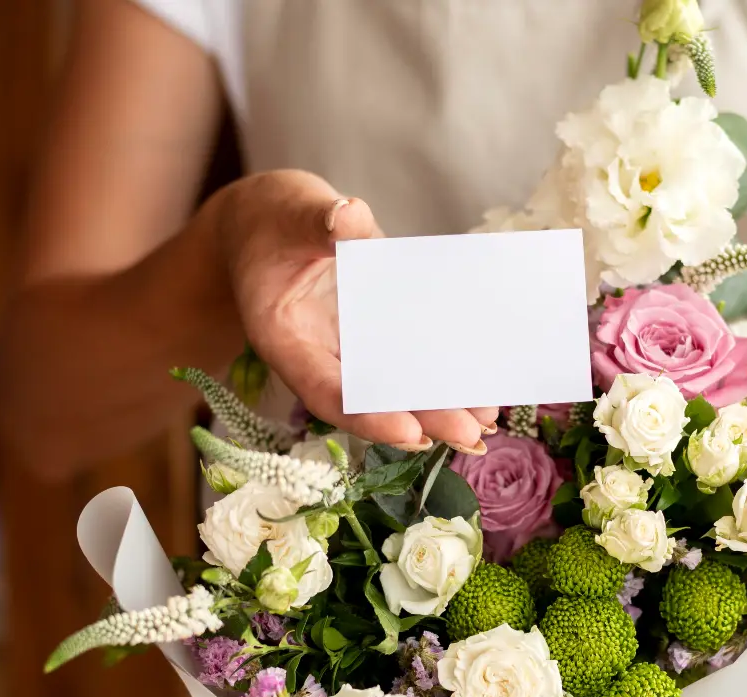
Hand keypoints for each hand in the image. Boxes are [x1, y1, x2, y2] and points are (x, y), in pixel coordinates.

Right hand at [209, 170, 493, 452]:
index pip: (326, 391)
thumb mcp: (290, 213)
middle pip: (368, 399)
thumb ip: (318, 221)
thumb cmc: (270, 217)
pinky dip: (436, 372)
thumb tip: (348, 217)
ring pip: (391, 386)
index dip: (368, 415)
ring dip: (434, 406)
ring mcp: (346, 348)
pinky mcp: (369, 333)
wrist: (263, 220)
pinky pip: (404, 358)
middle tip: (469, 433)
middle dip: (419, 419)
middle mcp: (317, 355)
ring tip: (483, 422)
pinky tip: (474, 386)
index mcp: (285, 339)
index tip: (410, 431)